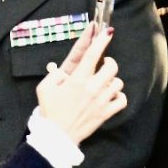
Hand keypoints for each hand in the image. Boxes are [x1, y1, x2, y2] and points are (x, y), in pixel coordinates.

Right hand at [33, 23, 126, 143]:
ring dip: (112, 81)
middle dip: (109, 63)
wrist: (57, 135)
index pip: (92, 55)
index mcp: (77, 80)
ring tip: (103, 84)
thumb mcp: (44, 87)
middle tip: (103, 65)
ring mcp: (101, 101)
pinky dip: (119, 97)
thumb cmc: (50, 110)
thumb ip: (55, 74)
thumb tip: (65, 70)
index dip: (100, 41)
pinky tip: (110, 96)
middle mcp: (92, 88)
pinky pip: (122, 100)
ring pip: (118, 82)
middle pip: (112, 67)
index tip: (107, 32)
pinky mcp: (106, 113)